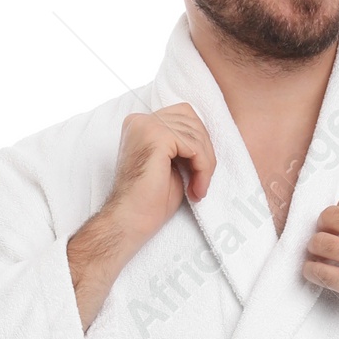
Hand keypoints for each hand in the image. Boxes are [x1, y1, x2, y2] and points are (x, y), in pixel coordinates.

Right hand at [67, 104, 216, 327]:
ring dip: (205, 164)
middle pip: (192, 119)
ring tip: (198, 189)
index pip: (183, 116)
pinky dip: (203, 168)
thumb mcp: (172, 164)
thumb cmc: (149, 200)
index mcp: (141, 124)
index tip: (199, 174)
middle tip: (201, 182)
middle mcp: (140, 120)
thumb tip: (207, 138)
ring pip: (196, 134)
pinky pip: (195, 146)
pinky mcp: (157, 137)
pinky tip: (196, 189)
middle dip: (204, 152)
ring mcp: (147, 126)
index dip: (198, 144)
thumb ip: (183, 145)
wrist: (131, 221)